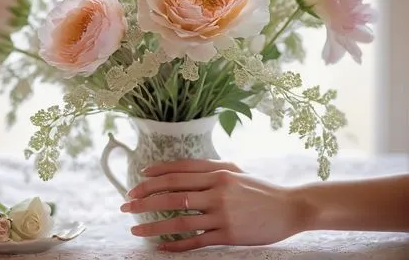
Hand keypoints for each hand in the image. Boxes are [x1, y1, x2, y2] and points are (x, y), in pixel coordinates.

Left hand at [120, 159, 304, 251]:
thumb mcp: (236, 170)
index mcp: (218, 172)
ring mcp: (222, 213)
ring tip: (135, 227)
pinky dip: (175, 244)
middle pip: (172, 192)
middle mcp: (217, 189)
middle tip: (126, 204)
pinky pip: (196, 240)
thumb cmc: (259, 188)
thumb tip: (180, 171)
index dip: (156, 174)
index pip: (179, 170)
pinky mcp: (228, 234)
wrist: (289, 208)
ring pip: (179, 218)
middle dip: (145, 198)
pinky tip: (160, 248)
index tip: (138, 179)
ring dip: (153, 224)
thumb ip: (209, 168)